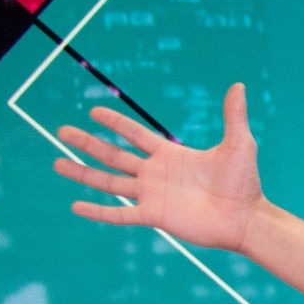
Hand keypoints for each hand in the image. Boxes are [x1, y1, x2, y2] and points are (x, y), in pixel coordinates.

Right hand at [55, 82, 272, 253]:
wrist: (246, 219)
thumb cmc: (244, 183)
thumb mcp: (238, 144)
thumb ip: (233, 115)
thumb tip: (239, 85)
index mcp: (171, 155)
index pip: (135, 134)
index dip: (115, 123)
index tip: (93, 111)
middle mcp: (156, 174)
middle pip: (113, 155)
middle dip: (87, 143)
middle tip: (62, 131)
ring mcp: (152, 195)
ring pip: (109, 183)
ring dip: (83, 173)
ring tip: (57, 164)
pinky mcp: (154, 216)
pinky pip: (119, 214)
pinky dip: (98, 211)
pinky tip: (76, 206)